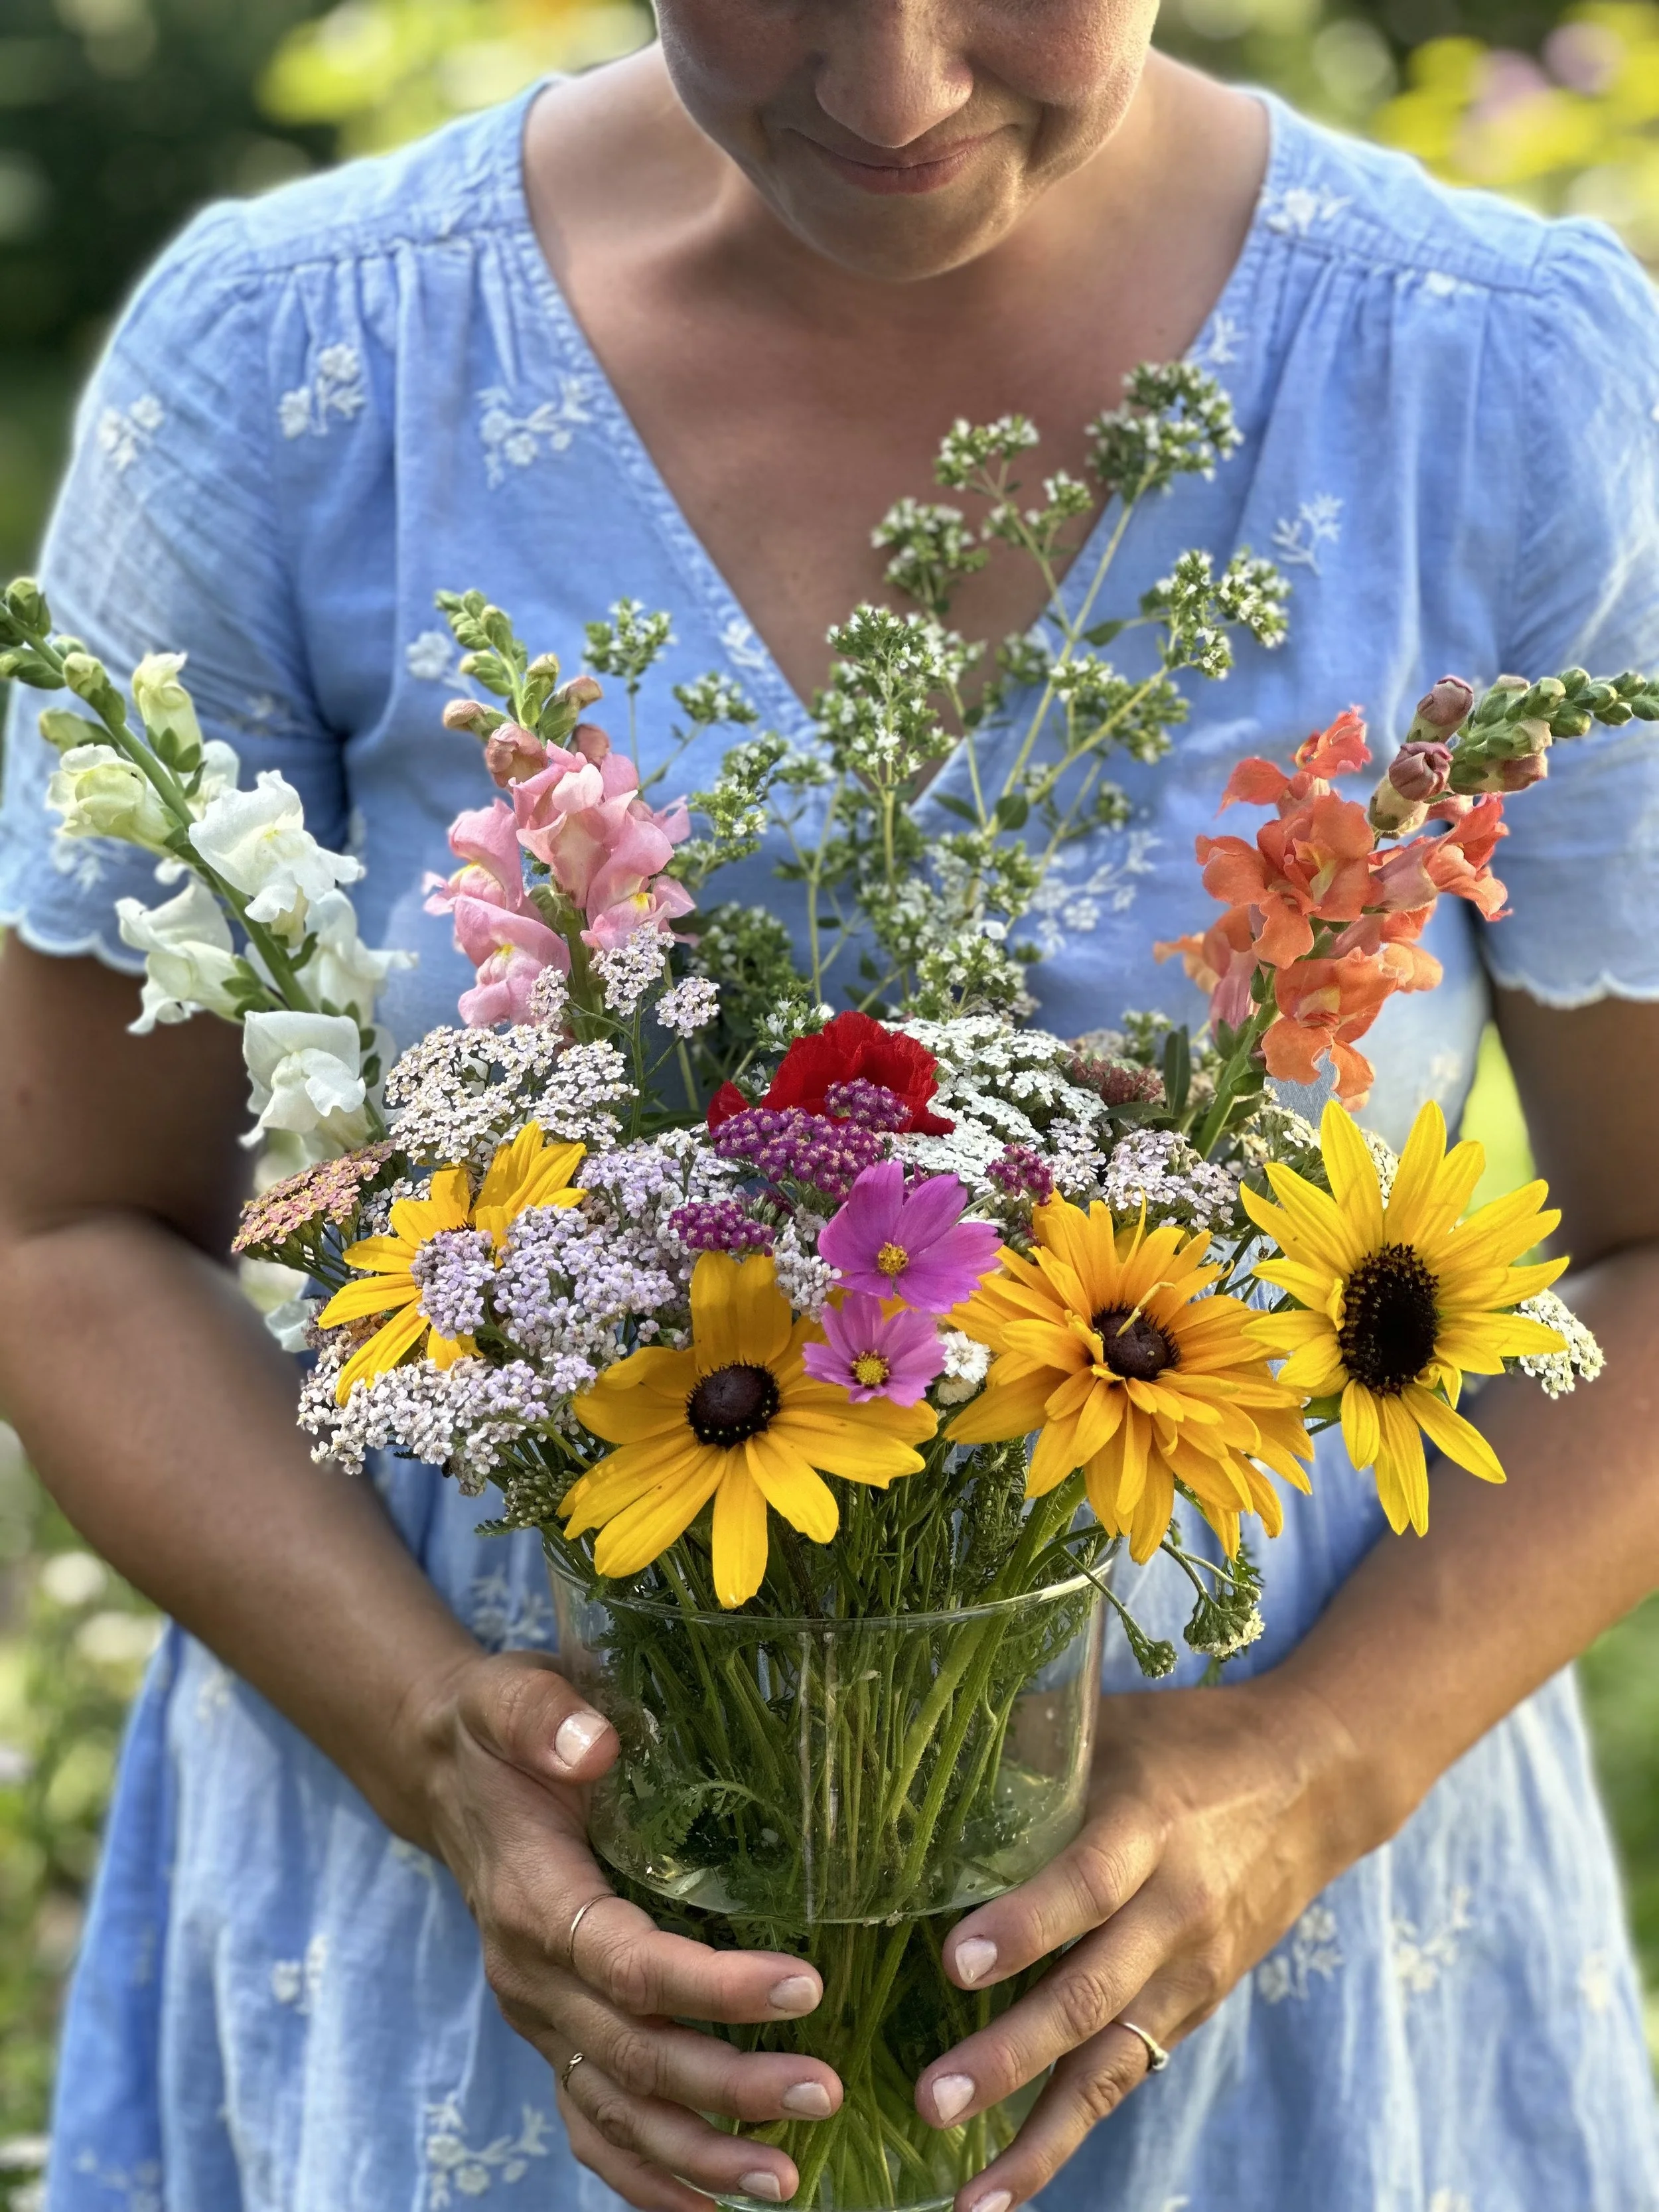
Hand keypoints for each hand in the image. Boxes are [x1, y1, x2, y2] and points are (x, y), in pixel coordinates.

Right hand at [403, 1650, 842, 2211]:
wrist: (447, 1770)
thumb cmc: (499, 1731)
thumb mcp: (513, 1698)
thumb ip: (547, 1717)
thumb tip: (598, 1742)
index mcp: (536, 1902)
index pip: (629, 1962)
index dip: (712, 1987)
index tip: (804, 1987)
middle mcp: (533, 1979)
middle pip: (634, 2056)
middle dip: (730, 2087)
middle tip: (824, 2092)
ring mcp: (541, 2018)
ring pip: (617, 2112)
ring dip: (699, 2155)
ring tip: (788, 2177)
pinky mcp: (553, 2035)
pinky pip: (592, 2126)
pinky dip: (647, 2177)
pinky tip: (711, 2206)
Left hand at [914, 1677, 1376, 2211]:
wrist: (1313, 1782)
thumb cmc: (1188, 1740)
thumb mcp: (1111, 1723)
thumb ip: (1024, 1743)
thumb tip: (915, 1752)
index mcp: (1147, 1825)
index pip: (1085, 1883)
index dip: (1024, 1925)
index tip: (955, 1962)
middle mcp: (1173, 1909)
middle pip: (1091, 1994)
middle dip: (1010, 2055)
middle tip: (932, 2098)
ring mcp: (1190, 1970)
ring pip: (1112, 2064)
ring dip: (1038, 2133)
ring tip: (969, 2199)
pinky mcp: (1194, 2007)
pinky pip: (1128, 2077)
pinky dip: (1071, 2134)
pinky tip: (1011, 2180)